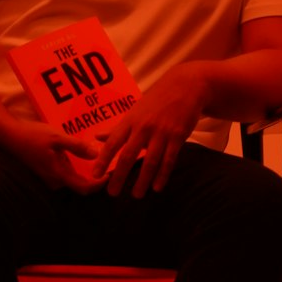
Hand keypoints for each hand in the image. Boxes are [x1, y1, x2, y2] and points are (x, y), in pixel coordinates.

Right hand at [1, 119, 101, 191]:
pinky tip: (81, 155)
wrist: (9, 135)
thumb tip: (96, 155)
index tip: (111, 173)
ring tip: (98, 157)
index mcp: (58, 174)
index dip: (99, 184)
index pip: (84, 188)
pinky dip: (77, 167)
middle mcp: (55, 180)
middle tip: (109, 163)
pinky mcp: (47, 171)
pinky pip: (66, 173)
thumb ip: (77, 147)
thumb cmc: (32, 135)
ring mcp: (50, 177)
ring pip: (74, 179)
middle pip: (81, 185)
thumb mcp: (57, 137)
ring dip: (86, 172)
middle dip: (95, 177)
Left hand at [92, 65, 207, 197]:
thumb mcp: (135, 111)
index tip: (95, 175)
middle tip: (112, 193)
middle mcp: (143, 127)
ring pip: (150, 161)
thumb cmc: (156, 101)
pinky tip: (157, 187)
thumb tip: (96, 137)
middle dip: (119, 176)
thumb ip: (117, 128)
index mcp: (130, 121)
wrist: (186, 86)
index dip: (103, 159)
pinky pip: (169, 159)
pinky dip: (163, 175)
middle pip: (128, 155)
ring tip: (137, 195)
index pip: (112, 143)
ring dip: (142, 180)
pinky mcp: (178, 136)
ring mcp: (161, 132)